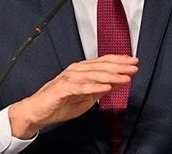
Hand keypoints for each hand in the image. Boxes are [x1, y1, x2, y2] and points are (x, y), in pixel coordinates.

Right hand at [8, 55, 138, 138]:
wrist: (37, 111)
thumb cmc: (60, 103)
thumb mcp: (88, 97)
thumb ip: (103, 88)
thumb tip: (120, 82)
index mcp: (82, 70)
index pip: (103, 62)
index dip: (119, 60)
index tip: (133, 61)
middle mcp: (76, 71)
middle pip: (101, 66)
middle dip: (119, 66)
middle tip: (134, 67)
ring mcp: (69, 78)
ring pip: (93, 75)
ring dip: (110, 76)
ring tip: (124, 78)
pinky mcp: (63, 89)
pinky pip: (81, 87)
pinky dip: (94, 87)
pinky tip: (106, 88)